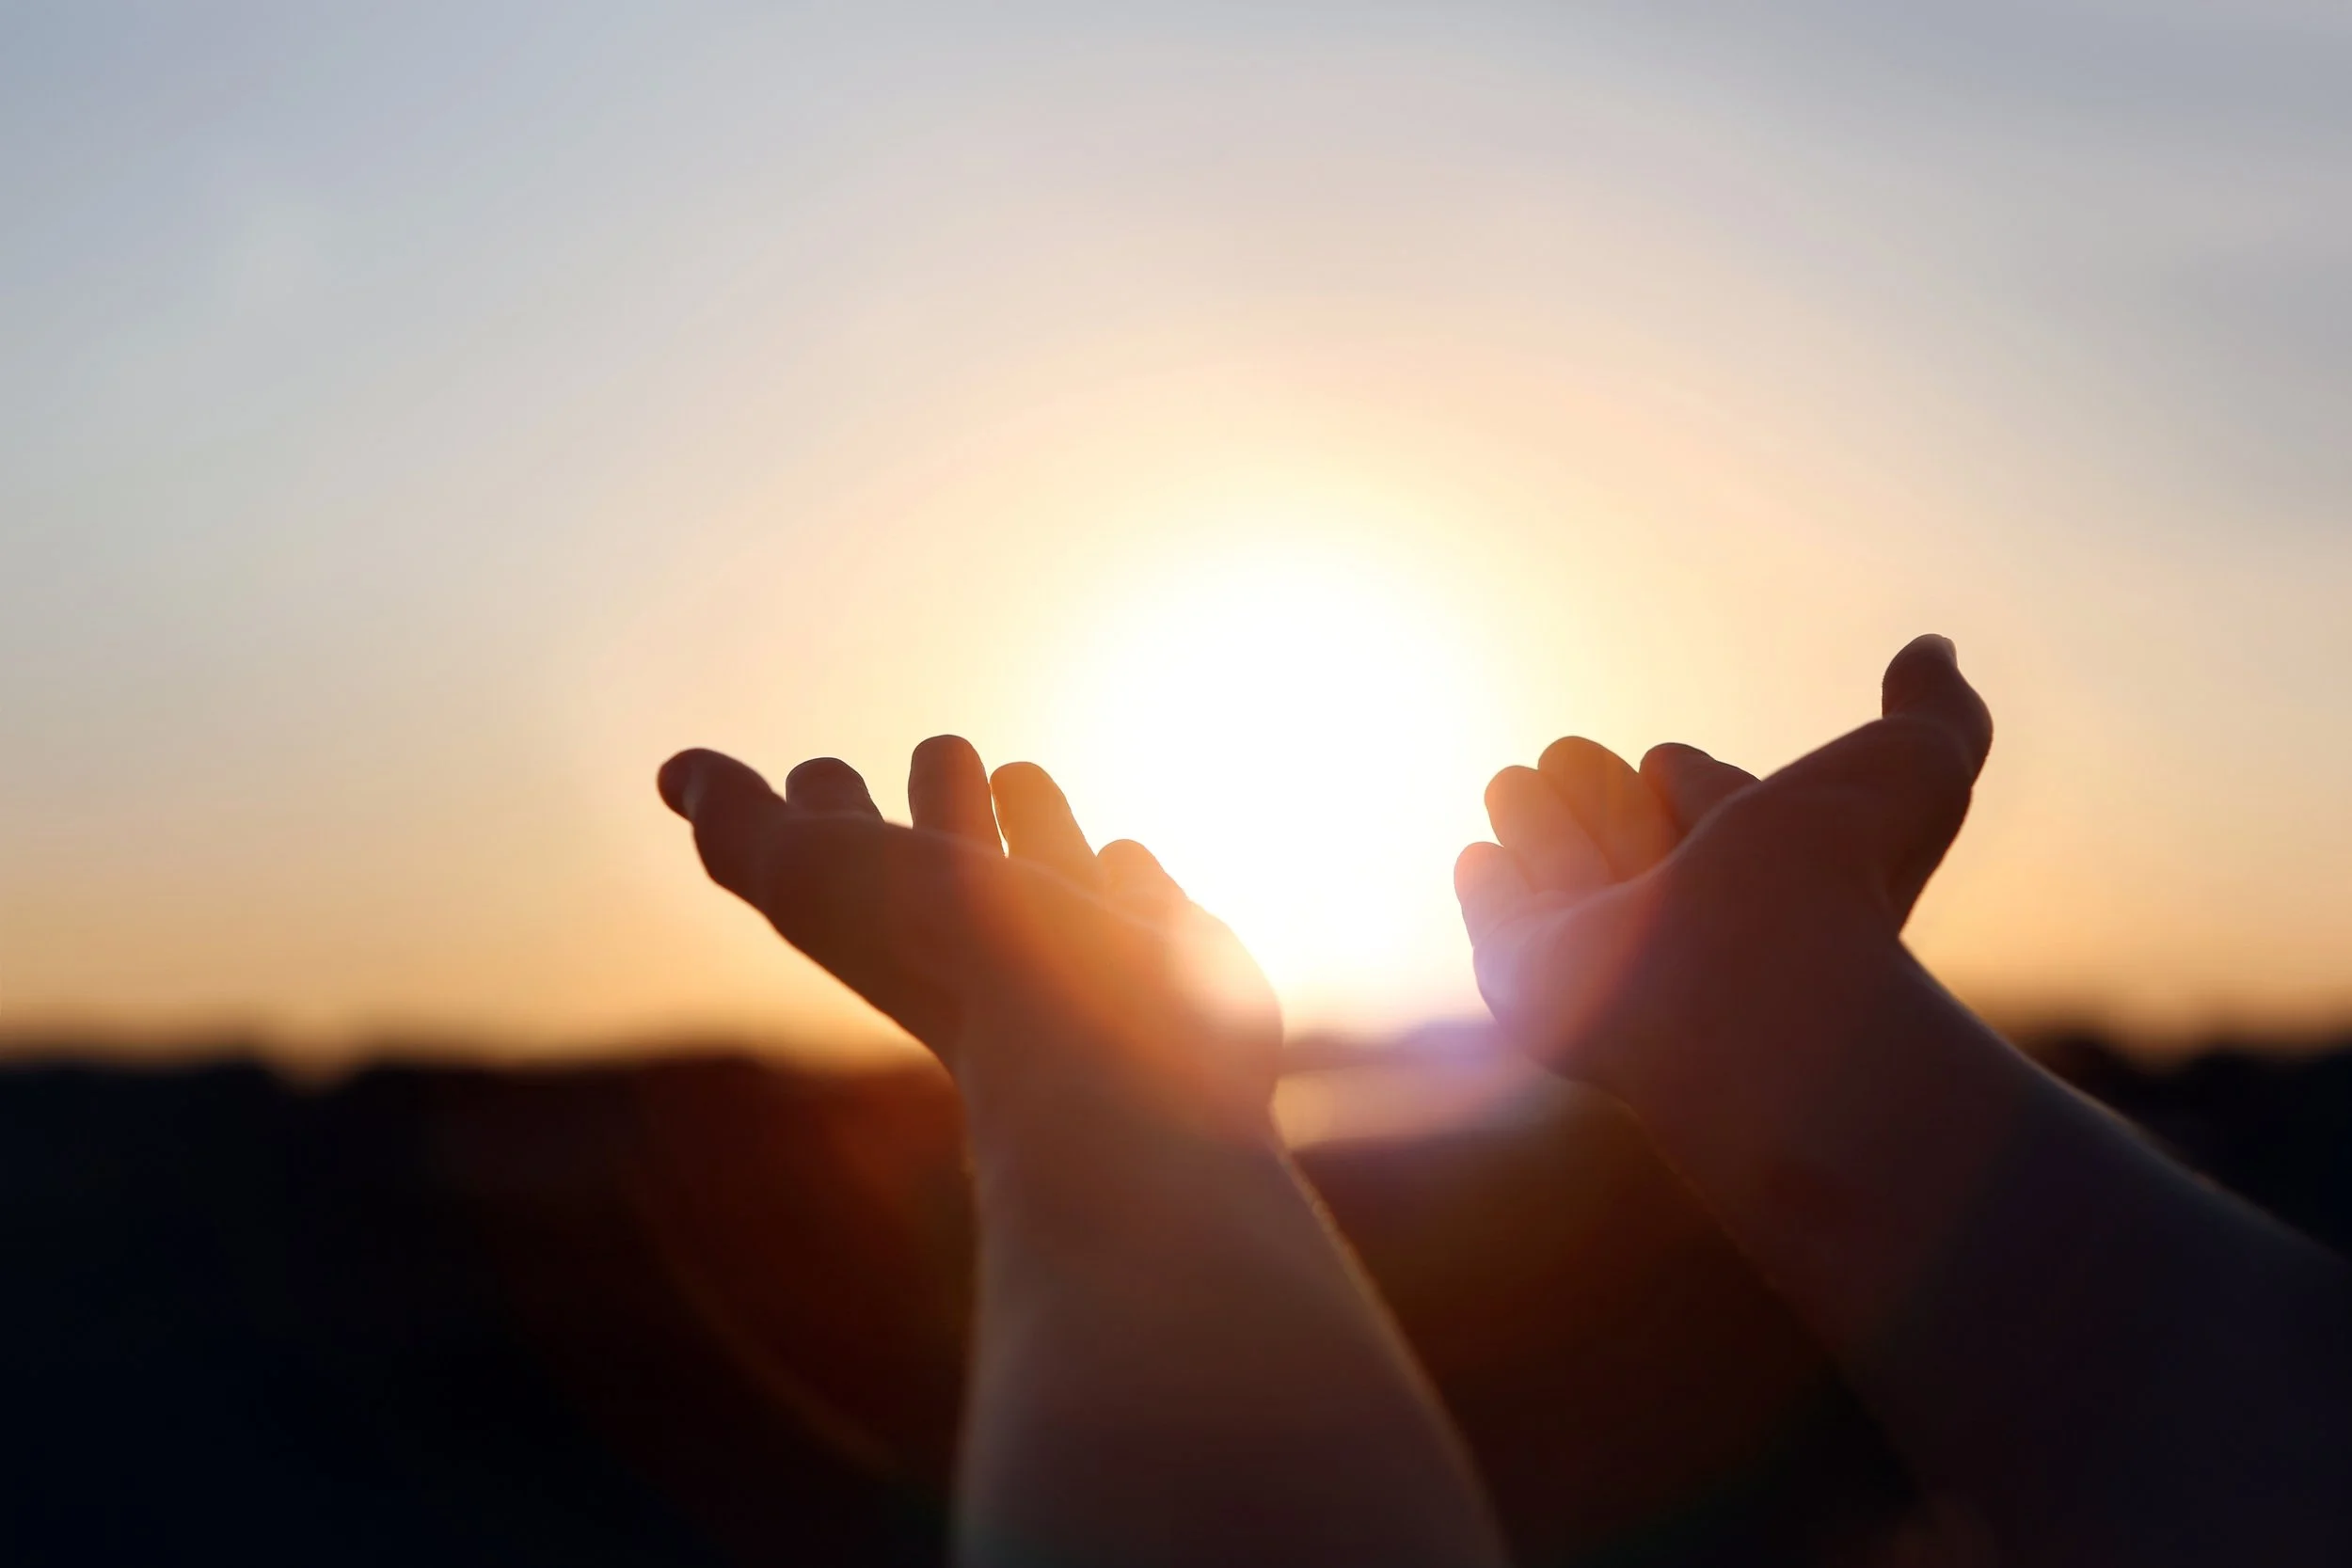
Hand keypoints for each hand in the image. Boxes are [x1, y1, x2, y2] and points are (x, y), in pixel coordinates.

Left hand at [657, 737, 1280, 1136]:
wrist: (1095, 1061)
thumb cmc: (949, 959)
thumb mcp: (812, 875)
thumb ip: (741, 825)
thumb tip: (672, 772)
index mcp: (886, 898)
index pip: (844, 828)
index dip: (826, 797)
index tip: (818, 782)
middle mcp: (977, 921)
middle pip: (950, 830)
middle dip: (941, 790)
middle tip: (940, 758)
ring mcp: (1073, 933)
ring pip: (1048, 849)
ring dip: (1034, 813)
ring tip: (1018, 785)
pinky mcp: (1165, 947)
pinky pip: (1141, 888)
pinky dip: (1129, 877)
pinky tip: (1125, 871)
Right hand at [1454, 635, 1992, 1091]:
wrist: (1752, 994)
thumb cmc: (1837, 887)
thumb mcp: (1914, 766)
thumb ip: (1936, 710)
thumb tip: (1933, 649)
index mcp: (1764, 867)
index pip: (1712, 807)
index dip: (1693, 780)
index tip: (1670, 764)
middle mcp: (1682, 914)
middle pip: (1628, 838)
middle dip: (1600, 794)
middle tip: (1570, 754)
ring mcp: (1602, 949)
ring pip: (1561, 872)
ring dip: (1537, 821)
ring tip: (1515, 781)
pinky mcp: (1527, 974)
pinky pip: (1499, 921)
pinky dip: (1486, 889)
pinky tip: (1480, 858)